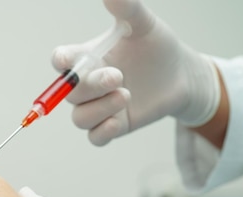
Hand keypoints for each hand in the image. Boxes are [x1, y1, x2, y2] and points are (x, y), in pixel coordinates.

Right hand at [51, 0, 219, 144]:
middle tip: (118, 76)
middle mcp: (89, 85)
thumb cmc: (157, 46)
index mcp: (88, 58)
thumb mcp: (144, 25)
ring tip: (126, 95)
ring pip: (80, 118)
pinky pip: (95, 137)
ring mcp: (99, 107)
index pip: (61, 62)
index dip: (60, 63)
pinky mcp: (113, 125)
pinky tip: (118, 121)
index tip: (67, 60)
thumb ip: (127, 8)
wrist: (182, 75)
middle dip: (91, 86)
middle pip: (70, 93)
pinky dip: (102, 132)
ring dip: (99, 109)